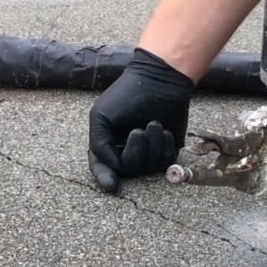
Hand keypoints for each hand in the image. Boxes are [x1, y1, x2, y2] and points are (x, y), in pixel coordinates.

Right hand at [87, 48, 194, 192]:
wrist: (160, 80)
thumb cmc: (128, 94)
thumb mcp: (102, 115)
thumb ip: (99, 145)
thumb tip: (115, 168)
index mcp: (107, 144)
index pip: (102, 168)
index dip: (106, 178)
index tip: (113, 186)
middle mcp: (125, 152)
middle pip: (128, 171)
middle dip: (136, 153)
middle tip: (139, 131)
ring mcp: (147, 153)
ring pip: (149, 168)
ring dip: (153, 146)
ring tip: (154, 123)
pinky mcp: (166, 150)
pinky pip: (166, 162)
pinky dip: (166, 147)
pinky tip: (165, 131)